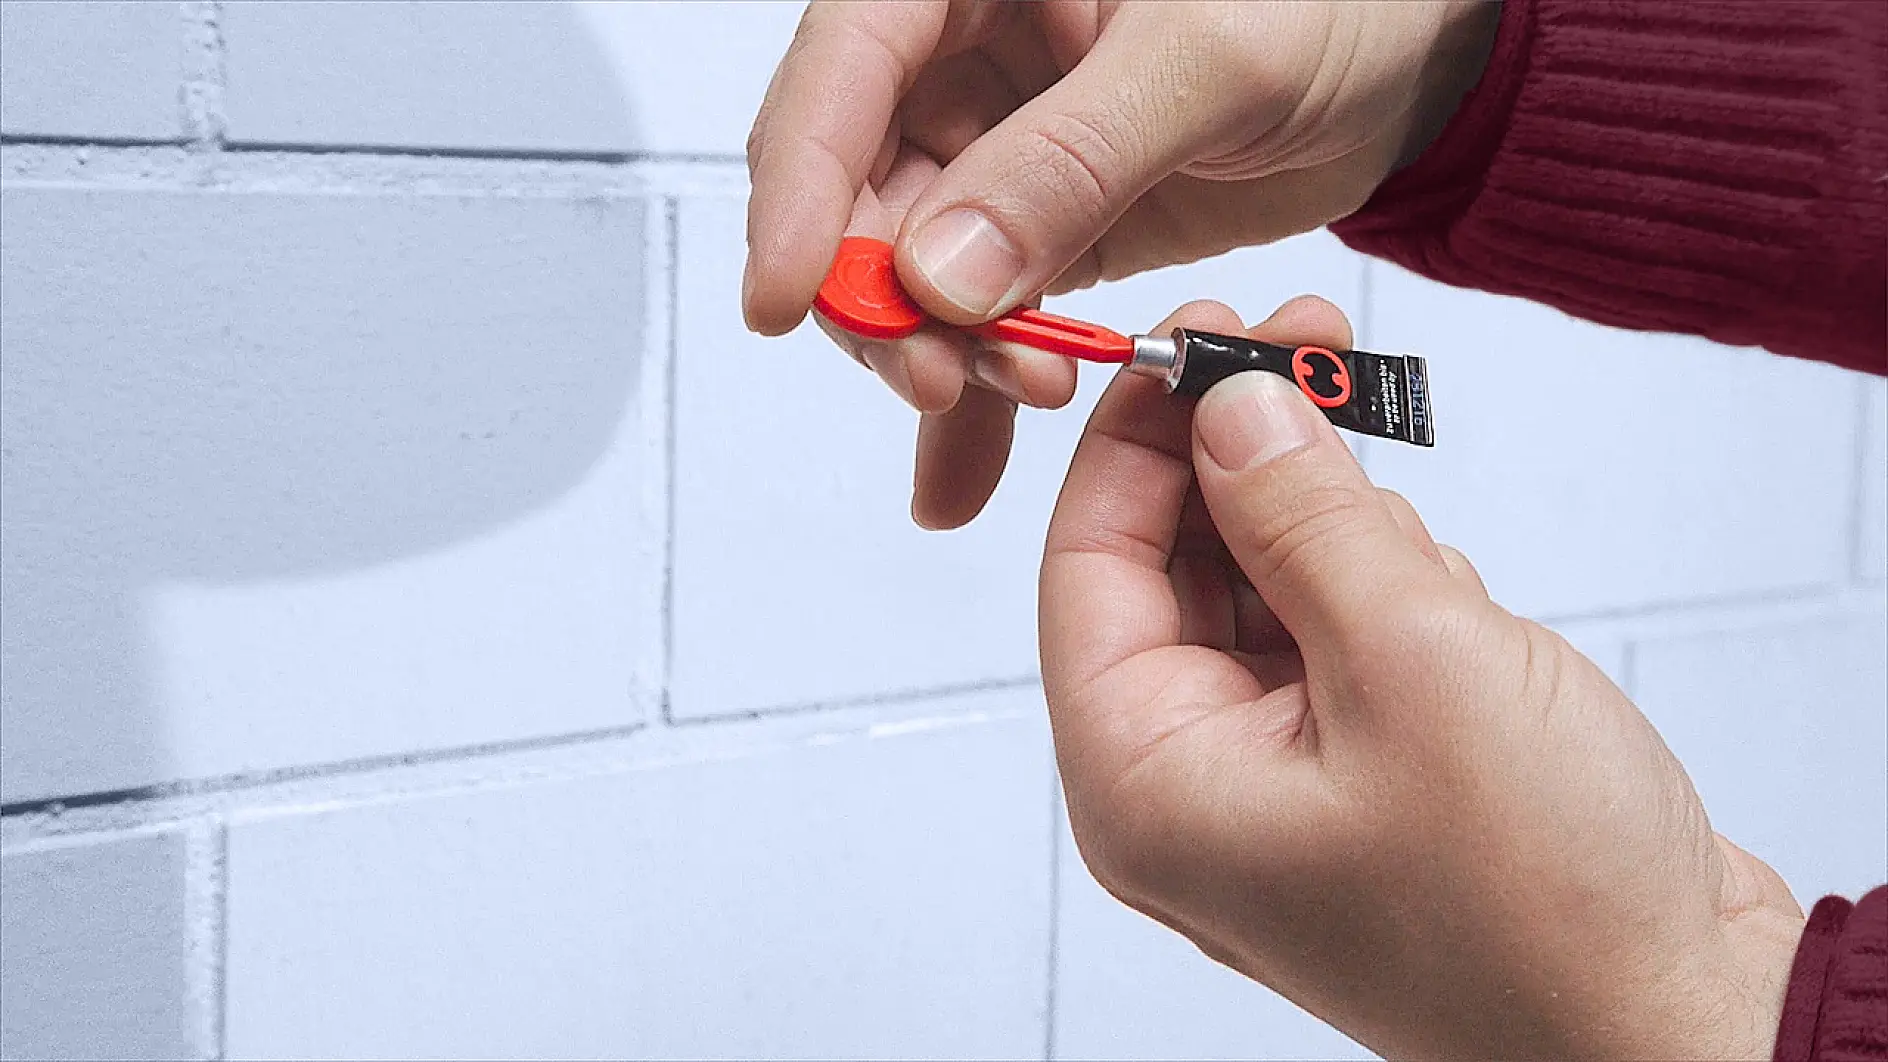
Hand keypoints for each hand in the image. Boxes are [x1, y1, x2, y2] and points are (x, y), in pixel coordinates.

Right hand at [745, 0, 1498, 526]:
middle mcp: (962, 55)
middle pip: (857, 192)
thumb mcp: (1208, 59)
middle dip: (886, 302)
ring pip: (911, 272)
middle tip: (943, 380)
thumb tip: (937, 273)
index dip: (798, 190)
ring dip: (939, 356)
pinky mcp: (1042, 223)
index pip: (839, 73)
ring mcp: (997, 148)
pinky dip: (977, 393)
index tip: (784, 300)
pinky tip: (965, 467)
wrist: (1417, 51)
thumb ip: (1069, 159)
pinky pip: (980, 314)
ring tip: (1013, 405)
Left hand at [1038, 297, 1807, 1059]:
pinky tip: (1441, 591)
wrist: (1686, 1024)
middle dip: (1238, 457)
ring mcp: (1275, 783)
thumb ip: (1304, 518)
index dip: (1135, 438)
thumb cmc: (1544, 904)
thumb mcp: (1414, 662)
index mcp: (1146, 783)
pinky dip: (1380, 588)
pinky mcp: (1359, 774)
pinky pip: (1331, 638)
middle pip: (1169, 569)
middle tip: (1305, 345)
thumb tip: (1229, 409)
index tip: (1192, 336)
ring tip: (1399, 504)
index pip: (1086, 566)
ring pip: (1260, 592)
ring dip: (1326, 525)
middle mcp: (1189, 787)